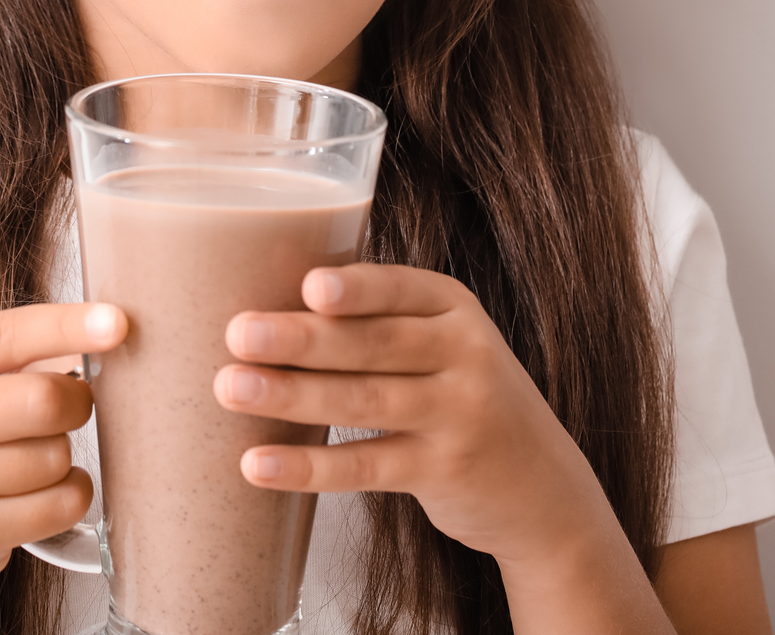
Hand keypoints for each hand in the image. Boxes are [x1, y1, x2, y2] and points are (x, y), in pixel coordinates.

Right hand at [0, 302, 126, 631]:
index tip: (117, 323)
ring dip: (62, 456)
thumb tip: (97, 333)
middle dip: (76, 402)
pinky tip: (42, 495)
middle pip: (40, 398)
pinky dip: (70, 495)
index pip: (2, 335)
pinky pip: (59, 504)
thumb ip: (1, 361)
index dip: (66, 326)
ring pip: (54, 455)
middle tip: (70, 407)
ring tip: (32, 463)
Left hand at [212, 264, 615, 569]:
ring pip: (364, 401)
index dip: (355, 288)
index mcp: (452, 306)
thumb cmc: (461, 397)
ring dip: (291, 395)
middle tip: (236, 334)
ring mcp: (459, 414)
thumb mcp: (441, 344)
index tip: (308, 286)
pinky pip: (366, 466)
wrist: (544, 488)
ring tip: (229, 388)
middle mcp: (464, 353)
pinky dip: (309, 467)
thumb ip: (375, 322)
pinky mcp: (444, 471)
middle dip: (300, 338)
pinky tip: (259, 464)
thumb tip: (260, 306)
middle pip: (372, 343)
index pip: (399, 288)